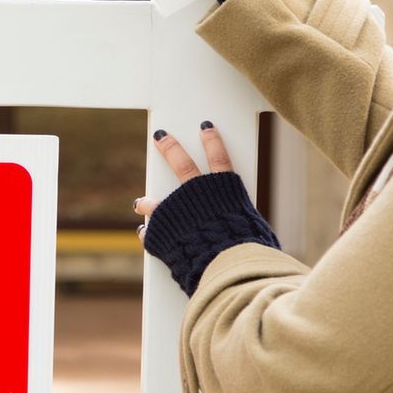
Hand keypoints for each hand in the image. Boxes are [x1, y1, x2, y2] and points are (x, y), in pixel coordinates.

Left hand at [134, 123, 277, 295]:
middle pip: (182, 165)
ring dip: (148, 202)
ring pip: (158, 202)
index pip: (220, 159)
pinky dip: (149, 233)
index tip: (204, 127)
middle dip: (170, 148)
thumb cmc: (248, 251)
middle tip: (160, 136)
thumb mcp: (253, 235)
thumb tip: (252, 238)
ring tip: (140, 203)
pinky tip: (145, 234)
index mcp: (224, 192)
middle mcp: (198, 197)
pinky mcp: (162, 232)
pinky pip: (153, 231)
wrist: (223, 265)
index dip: (213, 141)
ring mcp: (176, 212)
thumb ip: (242, 228)